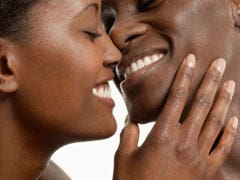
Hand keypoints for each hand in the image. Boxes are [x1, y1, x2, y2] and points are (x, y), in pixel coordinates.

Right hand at [113, 54, 237, 179]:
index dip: (184, 77)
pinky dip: (230, 131)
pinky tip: (234, 118)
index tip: (191, 60)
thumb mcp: (123, 158)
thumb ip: (128, 136)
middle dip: (210, 81)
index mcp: (163, 135)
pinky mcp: (207, 170)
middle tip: (218, 63)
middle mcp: (184, 141)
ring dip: (223, 100)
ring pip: (215, 121)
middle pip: (200, 104)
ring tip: (230, 83)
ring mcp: (199, 156)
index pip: (176, 98)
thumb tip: (133, 123)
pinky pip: (222, 146)